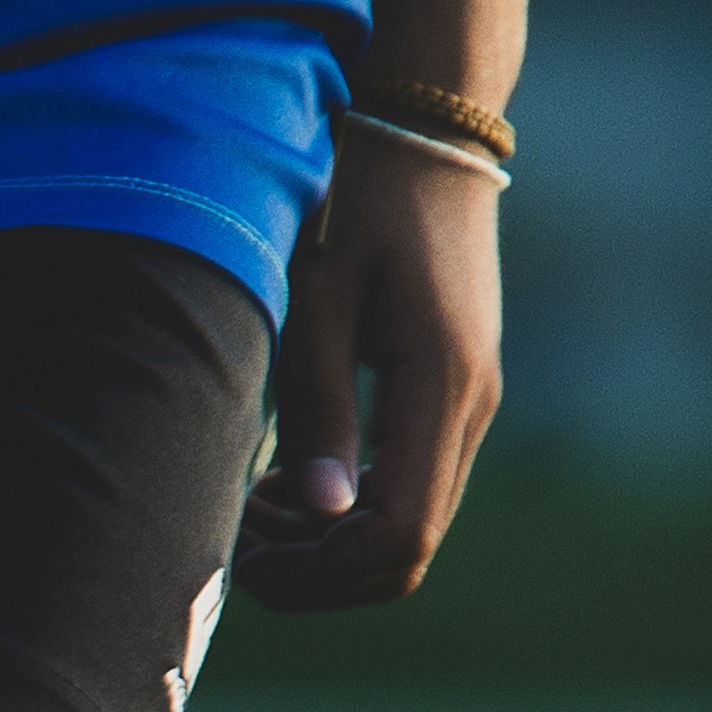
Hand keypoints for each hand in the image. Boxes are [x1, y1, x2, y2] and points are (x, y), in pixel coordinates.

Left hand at [243, 137, 503, 608]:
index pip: (401, 536)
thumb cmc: (363, 207)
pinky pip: (407, 486)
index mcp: (442, 388)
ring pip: (409, 526)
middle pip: (408, 550)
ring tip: (253, 515)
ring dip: (329, 543)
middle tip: (239, 549)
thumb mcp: (320, 303)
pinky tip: (287, 485)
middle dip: (320, 571)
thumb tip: (323, 511)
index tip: (251, 561)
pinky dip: (348, 508)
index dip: (325, 572)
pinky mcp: (454, 394)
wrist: (429, 139)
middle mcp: (472, 407)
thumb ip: (320, 410)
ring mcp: (471, 403)